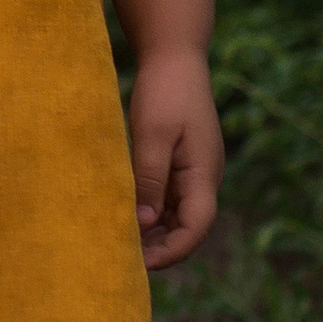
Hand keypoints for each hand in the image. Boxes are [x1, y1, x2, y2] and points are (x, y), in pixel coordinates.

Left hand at [129, 46, 222, 270]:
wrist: (175, 57)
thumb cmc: (164, 91)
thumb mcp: (152, 134)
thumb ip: (150, 178)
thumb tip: (144, 222)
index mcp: (204, 173)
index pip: (196, 227)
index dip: (171, 251)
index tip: (139, 263)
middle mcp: (204, 179)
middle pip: (188, 229)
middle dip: (160, 249)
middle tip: (122, 260)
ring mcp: (194, 173)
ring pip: (178, 217)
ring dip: (153, 234)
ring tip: (119, 244)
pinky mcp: (181, 165)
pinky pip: (169, 200)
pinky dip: (150, 214)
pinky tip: (125, 218)